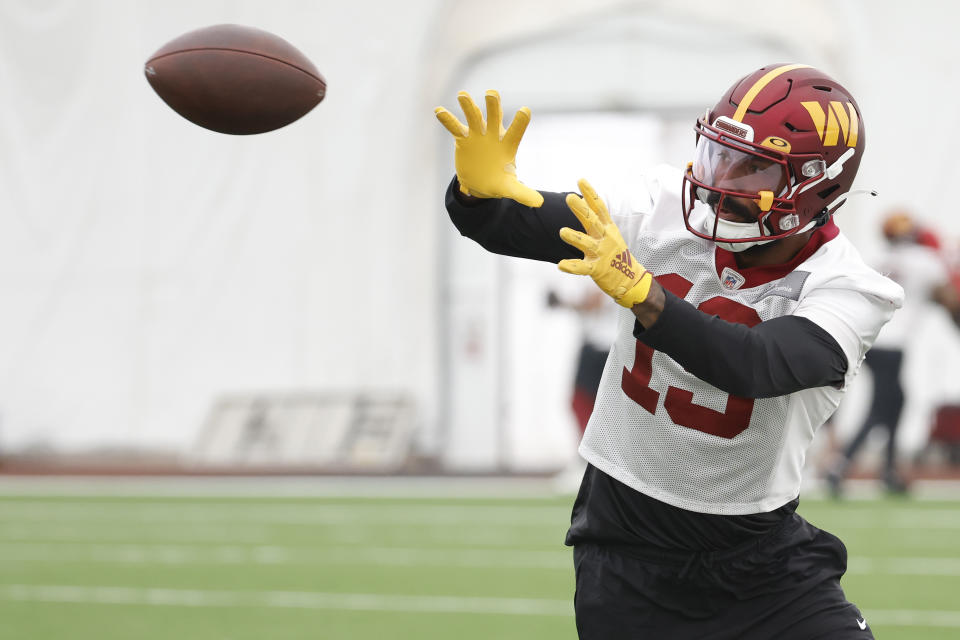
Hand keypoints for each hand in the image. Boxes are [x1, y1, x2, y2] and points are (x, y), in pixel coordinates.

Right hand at [434, 90, 543, 206]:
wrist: (479, 182)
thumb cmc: (498, 181)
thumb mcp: (509, 188)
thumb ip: (522, 192)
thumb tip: (539, 203)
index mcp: (508, 144)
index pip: (516, 131)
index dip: (520, 122)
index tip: (525, 111)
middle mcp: (493, 135)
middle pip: (494, 117)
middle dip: (493, 105)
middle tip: (491, 94)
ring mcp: (477, 135)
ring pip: (473, 117)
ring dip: (468, 106)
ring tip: (462, 95)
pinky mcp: (463, 139)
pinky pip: (454, 127)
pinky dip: (447, 119)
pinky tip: (438, 110)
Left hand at [558, 179, 652, 307]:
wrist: (630, 279)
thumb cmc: (615, 254)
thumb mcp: (608, 233)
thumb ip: (594, 220)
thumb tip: (579, 201)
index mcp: (608, 228)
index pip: (599, 207)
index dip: (590, 193)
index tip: (581, 180)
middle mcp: (605, 238)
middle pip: (592, 221)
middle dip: (581, 209)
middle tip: (570, 197)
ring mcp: (601, 253)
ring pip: (587, 243)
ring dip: (575, 237)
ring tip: (562, 231)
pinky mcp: (597, 269)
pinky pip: (583, 268)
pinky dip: (572, 266)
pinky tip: (561, 265)